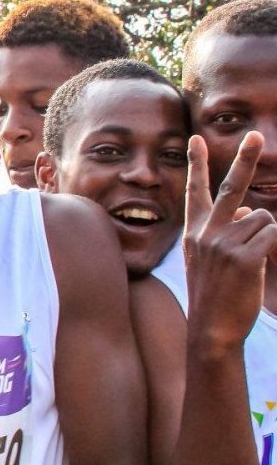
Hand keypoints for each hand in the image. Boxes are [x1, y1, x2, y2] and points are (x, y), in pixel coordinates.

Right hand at [183, 132, 276, 348]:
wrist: (211, 328)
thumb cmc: (215, 294)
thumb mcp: (210, 260)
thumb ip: (227, 231)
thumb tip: (251, 210)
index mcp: (195, 232)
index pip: (195, 191)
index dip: (197, 164)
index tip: (195, 139)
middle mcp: (206, 232)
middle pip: (231, 188)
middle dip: (245, 159)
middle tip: (255, 136)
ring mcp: (223, 243)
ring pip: (264, 219)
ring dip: (267, 236)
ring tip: (251, 262)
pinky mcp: (244, 256)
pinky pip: (272, 235)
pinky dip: (273, 246)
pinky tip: (258, 266)